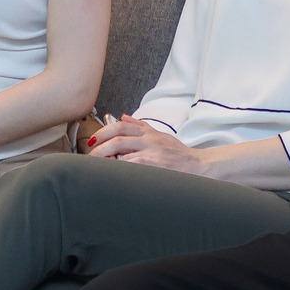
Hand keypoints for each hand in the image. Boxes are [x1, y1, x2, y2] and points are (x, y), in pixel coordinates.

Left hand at [87, 115, 208, 173]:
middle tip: (90, 155)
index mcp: (149, 132)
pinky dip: (121, 167)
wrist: (199, 166)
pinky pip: (133, 164)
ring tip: (98, 166)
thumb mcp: (160, 135)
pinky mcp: (156, 165)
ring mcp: (153, 152)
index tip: (93, 140)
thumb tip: (123, 116)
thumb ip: (141, 126)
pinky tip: (115, 173)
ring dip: (107, 158)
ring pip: (123, 151)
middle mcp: (150, 139)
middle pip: (118, 137)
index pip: (121, 125)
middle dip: (100, 146)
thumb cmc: (179, 154)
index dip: (104, 131)